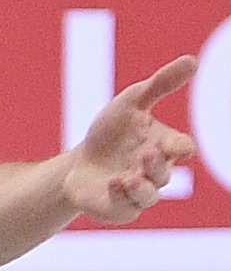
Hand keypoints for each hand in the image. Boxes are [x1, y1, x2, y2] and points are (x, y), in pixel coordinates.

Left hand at [65, 55, 197, 223]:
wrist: (78, 164)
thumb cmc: (111, 133)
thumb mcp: (132, 102)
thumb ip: (161, 84)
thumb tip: (192, 60)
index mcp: (164, 146)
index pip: (182, 148)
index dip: (181, 146)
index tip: (177, 145)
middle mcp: (155, 172)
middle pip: (164, 173)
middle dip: (157, 165)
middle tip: (146, 153)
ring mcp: (137, 193)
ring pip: (149, 196)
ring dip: (141, 187)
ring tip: (128, 177)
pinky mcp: (117, 209)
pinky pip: (125, 210)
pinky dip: (120, 198)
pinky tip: (113, 184)